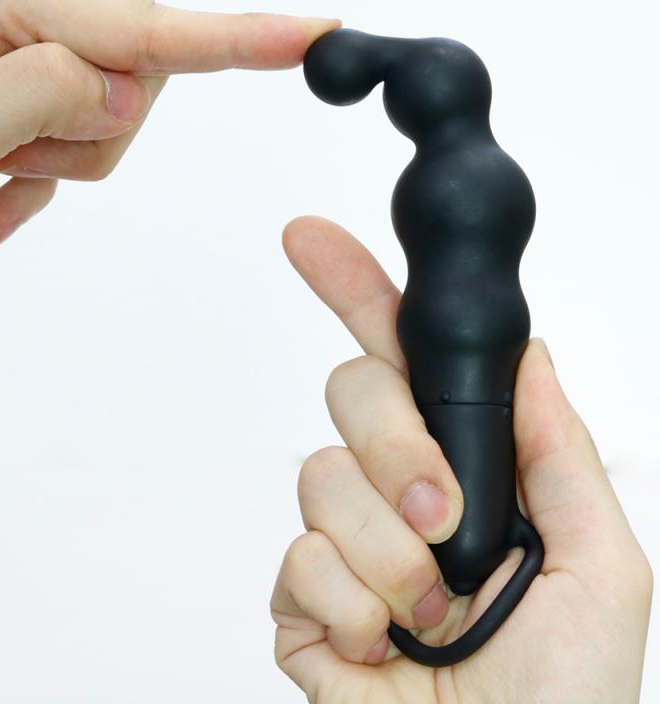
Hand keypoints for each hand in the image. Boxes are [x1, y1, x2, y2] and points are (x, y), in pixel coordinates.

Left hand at [0, 0, 336, 258]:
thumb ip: (39, 98)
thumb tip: (126, 86)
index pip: (137, 26)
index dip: (234, 40)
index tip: (316, 31)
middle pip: (133, 68)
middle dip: (92, 138)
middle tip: (12, 166)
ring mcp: (13, 4)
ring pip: (114, 95)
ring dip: (68, 152)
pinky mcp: (15, 37)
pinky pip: (81, 104)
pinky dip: (50, 158)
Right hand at [271, 216, 651, 702]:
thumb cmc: (566, 693)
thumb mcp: (599, 564)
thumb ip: (556, 450)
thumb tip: (529, 354)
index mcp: (461, 467)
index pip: (397, 358)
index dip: (353, 290)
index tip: (310, 239)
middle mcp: (395, 491)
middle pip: (350, 394)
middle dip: (396, 448)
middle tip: (442, 515)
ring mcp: (343, 542)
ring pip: (321, 480)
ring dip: (386, 551)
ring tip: (428, 610)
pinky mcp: (302, 599)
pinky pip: (298, 560)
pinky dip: (350, 607)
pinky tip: (382, 646)